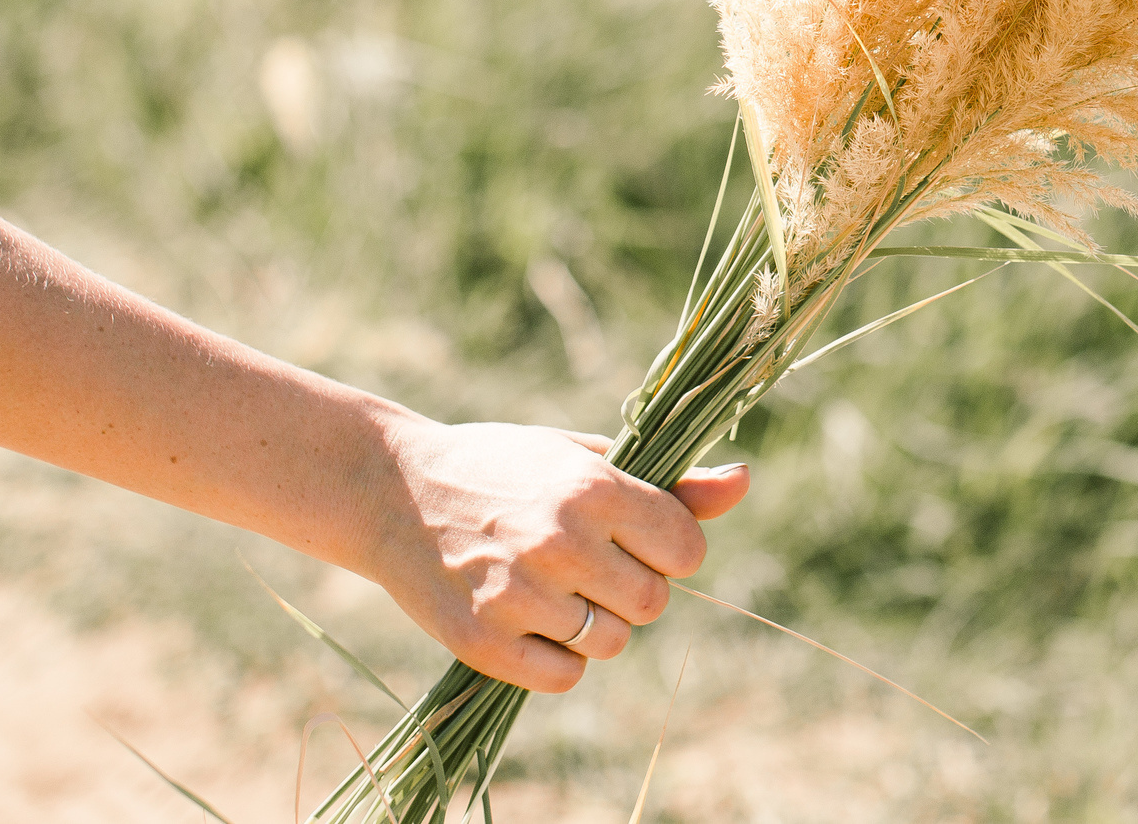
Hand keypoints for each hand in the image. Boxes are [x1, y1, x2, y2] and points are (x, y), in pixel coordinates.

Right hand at [357, 419, 749, 692]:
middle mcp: (561, 541)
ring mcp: (520, 594)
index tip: (637, 538)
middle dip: (634, 589)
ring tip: (553, 587)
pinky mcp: (483, 640)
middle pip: (654, 603)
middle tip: (590, 564)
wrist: (392, 488)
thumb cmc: (504, 468)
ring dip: (594, 625)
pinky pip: (565, 678)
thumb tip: (744, 482)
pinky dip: (558, 660)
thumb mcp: (584, 459)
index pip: (687, 550)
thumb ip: (669, 484)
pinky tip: (531, 621)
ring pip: (611, 644)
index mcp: (593, 487)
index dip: (670, 549)